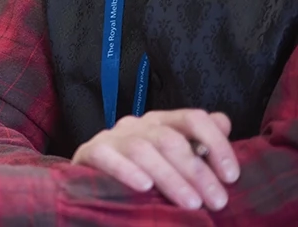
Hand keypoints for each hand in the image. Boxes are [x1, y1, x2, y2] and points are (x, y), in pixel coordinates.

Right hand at [72, 109, 239, 210]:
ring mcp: (112, 137)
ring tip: (190, 203)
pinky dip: (127, 171)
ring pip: (142, 149)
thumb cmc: (143, 173)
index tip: (231, 177)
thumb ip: (199, 143)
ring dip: (170, 177)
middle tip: (216, 201)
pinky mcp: (90, 152)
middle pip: (170, 139)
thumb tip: (223, 122)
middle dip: (197, 172)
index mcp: (162, 122)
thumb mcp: (174, 160)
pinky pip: (107, 157)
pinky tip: (145, 188)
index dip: (216, 144)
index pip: (193, 118)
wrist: (96, 184)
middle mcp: (138, 125)